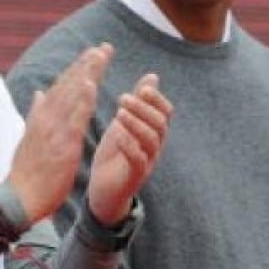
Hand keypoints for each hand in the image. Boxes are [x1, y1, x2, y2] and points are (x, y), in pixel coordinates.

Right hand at [7, 43, 112, 222]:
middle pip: (69, 85)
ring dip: (87, 73)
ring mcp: (53, 130)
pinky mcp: (62, 144)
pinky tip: (91, 84)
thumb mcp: (28, 138)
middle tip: (104, 47)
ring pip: (72, 95)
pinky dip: (82, 99)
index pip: (62, 87)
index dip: (78, 69)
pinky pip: (74, 118)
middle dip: (87, 65)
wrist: (20, 198)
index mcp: (40, 117)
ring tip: (100, 56)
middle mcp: (46, 118)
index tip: (92, 54)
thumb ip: (35, 114)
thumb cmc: (27, 172)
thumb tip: (38, 93)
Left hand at [87, 74, 172, 225]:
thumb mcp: (124, 124)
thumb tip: (152, 76)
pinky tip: (117, 135)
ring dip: (136, 123)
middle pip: (160, 124)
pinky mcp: (134, 177)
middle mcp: (154, 148)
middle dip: (143, 108)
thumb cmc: (114, 155)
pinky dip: (129, 145)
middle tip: (123, 98)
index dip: (157, 99)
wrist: (103, 192)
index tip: (143, 88)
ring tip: (119, 112)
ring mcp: (146, 163)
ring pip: (151, 140)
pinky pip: (138, 160)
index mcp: (153, 133)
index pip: (166, 113)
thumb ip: (138, 103)